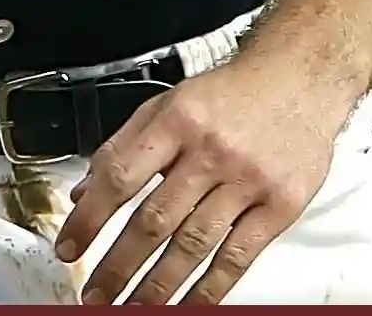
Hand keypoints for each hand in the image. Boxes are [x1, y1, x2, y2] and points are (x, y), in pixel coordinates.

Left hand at [54, 44, 361, 304]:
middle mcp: (212, 151)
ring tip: (133, 309)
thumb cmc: (233, 94)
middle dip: (118, 266)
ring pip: (193, 246)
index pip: (121, 176)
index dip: (90, 218)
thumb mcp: (170, 102)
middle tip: (95, 295)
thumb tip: (84, 193)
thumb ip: (124, 146)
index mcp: (178, 121)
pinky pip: (237, 257)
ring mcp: (248, 180)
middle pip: (154, 220)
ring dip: (157, 288)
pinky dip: (209, 290)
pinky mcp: (281, 205)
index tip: (70, 248)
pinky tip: (188, 306)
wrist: (301, 78)